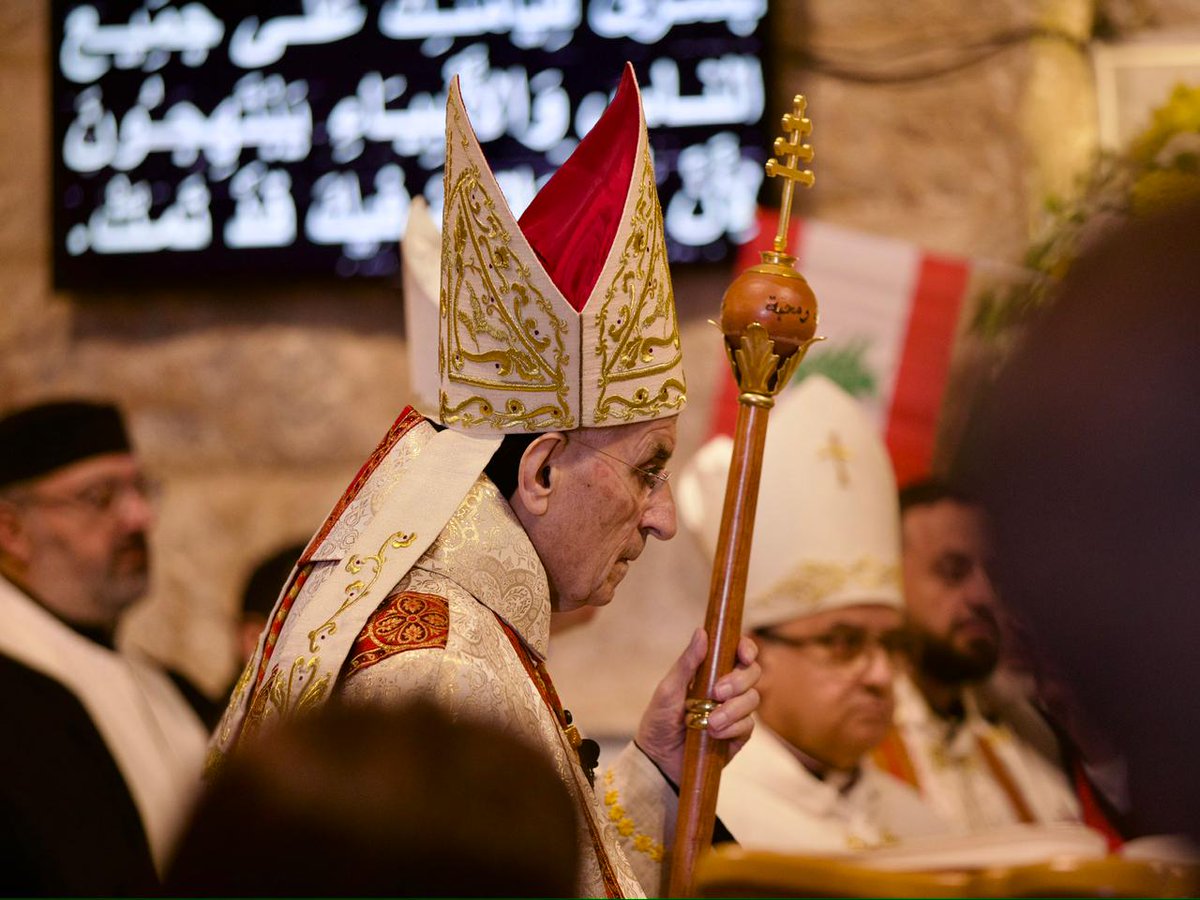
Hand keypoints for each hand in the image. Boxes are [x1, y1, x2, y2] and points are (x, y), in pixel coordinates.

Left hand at [635, 628, 759, 783]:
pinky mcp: (738, 735)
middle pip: (752, 672)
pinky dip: (732, 728)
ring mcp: (734, 711)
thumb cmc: (659, 719)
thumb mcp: (669, 689)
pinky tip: (714, 734)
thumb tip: (702, 632)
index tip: (744, 655)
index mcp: (711, 671)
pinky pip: (748, 725)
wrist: (657, 759)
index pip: (738, 652)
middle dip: (739, 680)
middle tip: (717, 692)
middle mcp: (727, 688)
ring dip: (733, 709)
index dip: (747, 649)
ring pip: (753, 699)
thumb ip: (688, 663)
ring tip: (710, 722)